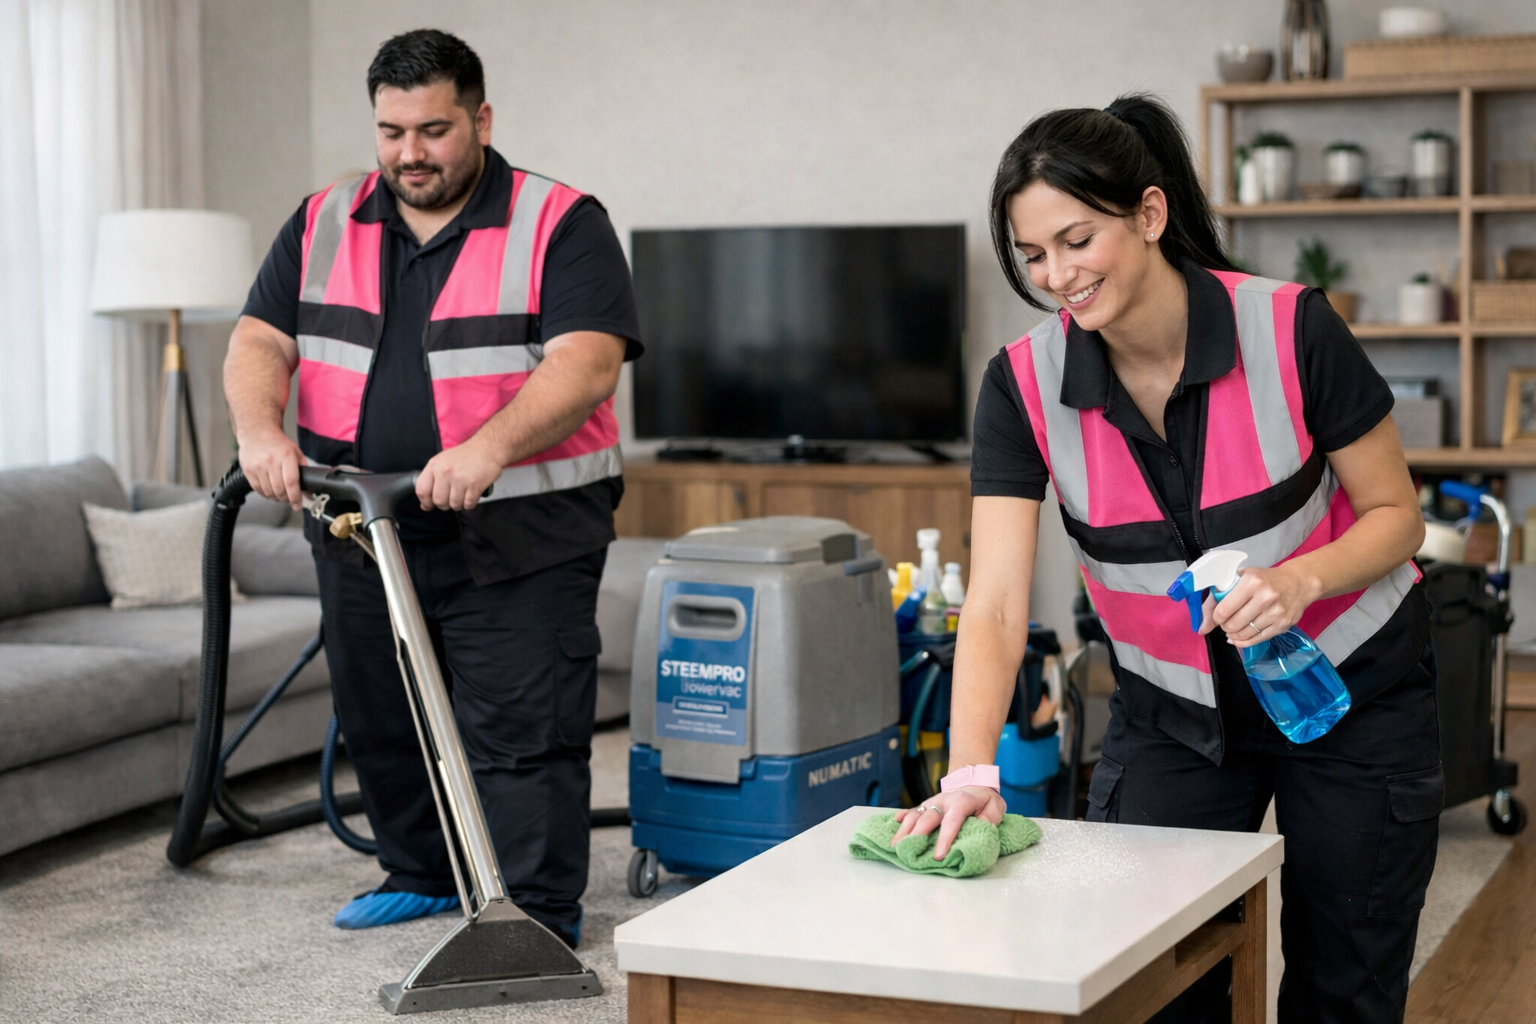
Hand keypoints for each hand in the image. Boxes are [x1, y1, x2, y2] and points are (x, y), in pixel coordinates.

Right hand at [237, 428, 304, 508]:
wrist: (257, 432)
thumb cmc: (278, 444)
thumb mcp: (296, 453)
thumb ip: (304, 472)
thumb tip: (309, 493)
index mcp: (286, 456)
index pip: (291, 482)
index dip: (295, 497)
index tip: (298, 505)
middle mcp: (271, 461)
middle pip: (279, 490)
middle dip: (286, 499)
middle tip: (289, 499)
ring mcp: (258, 466)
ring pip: (268, 492)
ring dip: (276, 498)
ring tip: (280, 494)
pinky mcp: (248, 470)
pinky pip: (258, 489)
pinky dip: (265, 494)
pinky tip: (270, 491)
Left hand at [416, 439, 502, 510]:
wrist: (488, 447)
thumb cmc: (466, 455)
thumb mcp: (443, 460)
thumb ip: (432, 479)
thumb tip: (425, 503)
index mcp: (435, 465)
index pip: (421, 490)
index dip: (425, 501)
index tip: (429, 505)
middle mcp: (445, 471)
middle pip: (438, 501)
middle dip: (445, 504)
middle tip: (450, 499)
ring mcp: (460, 478)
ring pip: (454, 504)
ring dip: (459, 504)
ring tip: (463, 495)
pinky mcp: (475, 484)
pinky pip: (468, 504)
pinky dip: (470, 503)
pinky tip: (471, 494)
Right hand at [890, 786, 1005, 859]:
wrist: (974, 783)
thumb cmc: (985, 801)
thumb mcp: (995, 807)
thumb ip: (990, 818)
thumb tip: (981, 829)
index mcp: (961, 802)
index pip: (951, 821)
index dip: (944, 839)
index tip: (938, 856)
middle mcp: (943, 801)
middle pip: (927, 817)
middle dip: (916, 835)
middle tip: (907, 851)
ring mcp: (932, 802)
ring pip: (915, 814)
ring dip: (904, 830)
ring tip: (895, 845)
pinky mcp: (925, 805)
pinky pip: (911, 810)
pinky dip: (902, 817)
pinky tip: (894, 824)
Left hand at [1203, 563, 1321, 648]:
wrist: (1298, 583)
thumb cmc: (1264, 579)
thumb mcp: (1240, 579)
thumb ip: (1217, 598)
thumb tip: (1202, 627)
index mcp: (1252, 582)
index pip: (1224, 610)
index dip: (1216, 617)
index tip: (1217, 616)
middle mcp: (1265, 598)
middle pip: (1233, 624)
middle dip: (1225, 626)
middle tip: (1226, 622)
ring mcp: (1276, 613)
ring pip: (1244, 634)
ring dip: (1233, 635)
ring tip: (1233, 628)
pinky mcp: (1283, 625)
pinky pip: (1257, 640)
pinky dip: (1244, 642)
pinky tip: (1239, 637)